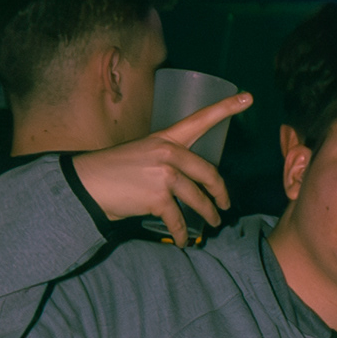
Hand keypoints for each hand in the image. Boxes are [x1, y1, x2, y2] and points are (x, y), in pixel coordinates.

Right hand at [74, 92, 253, 244]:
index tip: (248, 97)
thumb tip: (189, 179)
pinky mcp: (158, 197)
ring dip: (208, 214)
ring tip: (213, 222)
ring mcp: (164, 174)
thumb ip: (167, 159)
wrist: (88, 184)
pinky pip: (179, 219)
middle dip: (221, 193)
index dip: (226, 108)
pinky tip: (184, 240)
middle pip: (209, 173)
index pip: (201, 119)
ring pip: (198, 199)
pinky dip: (182, 233)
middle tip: (224, 204)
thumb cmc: (115, 171)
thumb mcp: (143, 154)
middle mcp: (168, 152)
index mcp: (166, 138)